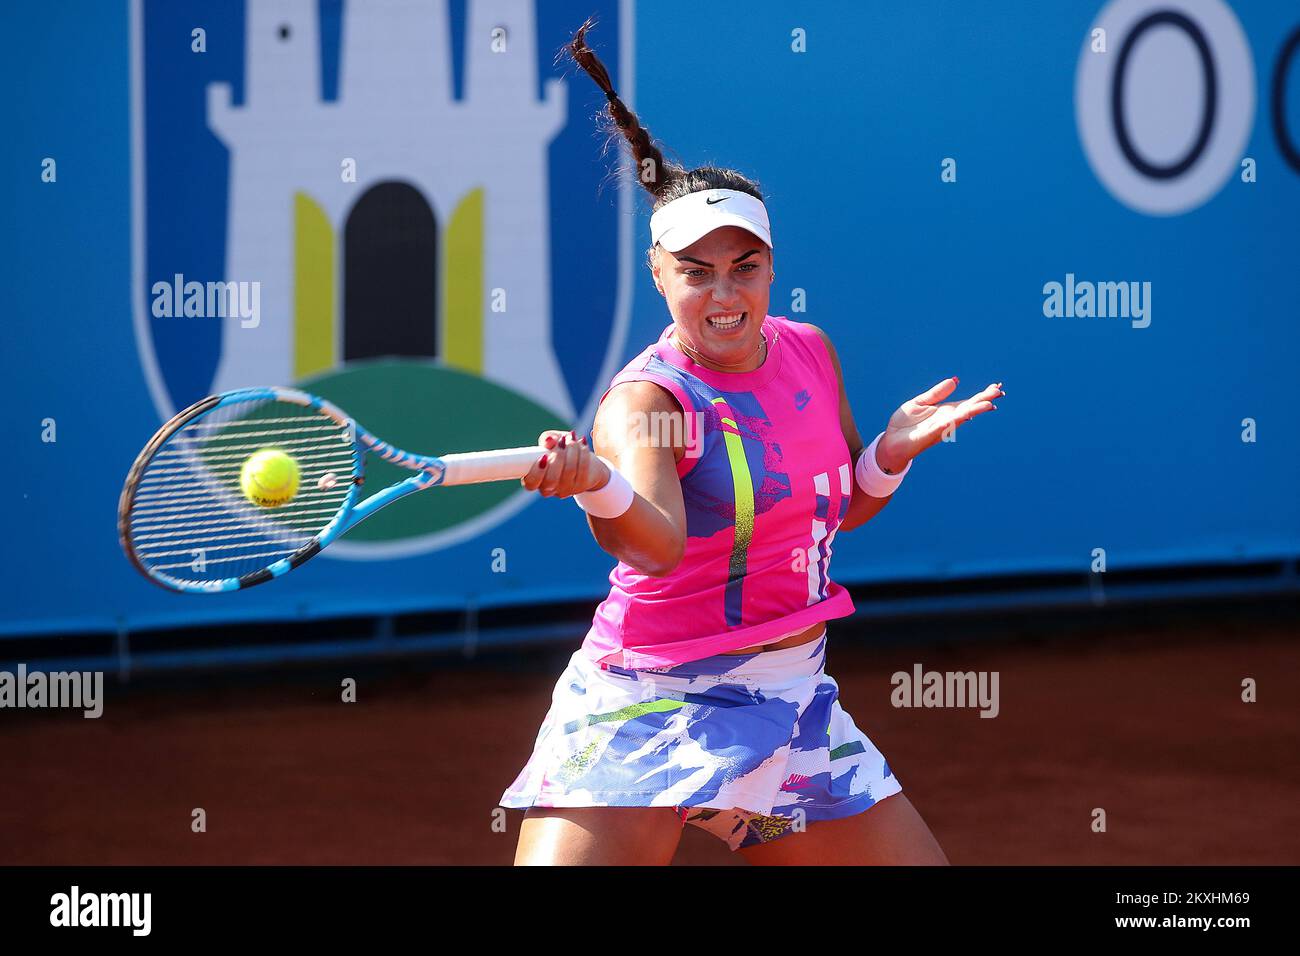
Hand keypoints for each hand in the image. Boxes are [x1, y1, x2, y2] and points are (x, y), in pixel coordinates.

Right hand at [520, 429, 611, 497]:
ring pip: (568, 471)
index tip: (544, 456)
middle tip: (562, 442)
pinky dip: (582, 452)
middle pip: (551, 480)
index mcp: (536, 480)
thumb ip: (547, 439)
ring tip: (572, 439)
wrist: (587, 462)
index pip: (531, 483)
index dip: (536, 472)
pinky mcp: (582, 486)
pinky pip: (582, 468)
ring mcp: (566, 489)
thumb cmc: (563, 450)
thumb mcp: (552, 441)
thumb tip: (549, 440)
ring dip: (571, 450)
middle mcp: (550, 488)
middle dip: (557, 457)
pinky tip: (582, 442)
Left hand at [877, 377, 1003, 470]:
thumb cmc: (905, 424)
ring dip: (974, 411)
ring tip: (988, 404)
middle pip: (969, 408)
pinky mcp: (929, 435)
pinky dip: (954, 421)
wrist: (890, 442)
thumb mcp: (920, 402)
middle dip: (983, 400)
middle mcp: (946, 420)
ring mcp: (939, 428)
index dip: (982, 395)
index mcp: (945, 411)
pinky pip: (943, 427)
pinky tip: (965, 415)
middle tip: (999, 391)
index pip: (968, 402)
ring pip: (960, 418)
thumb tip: (955, 380)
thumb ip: (936, 393)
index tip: (997, 386)